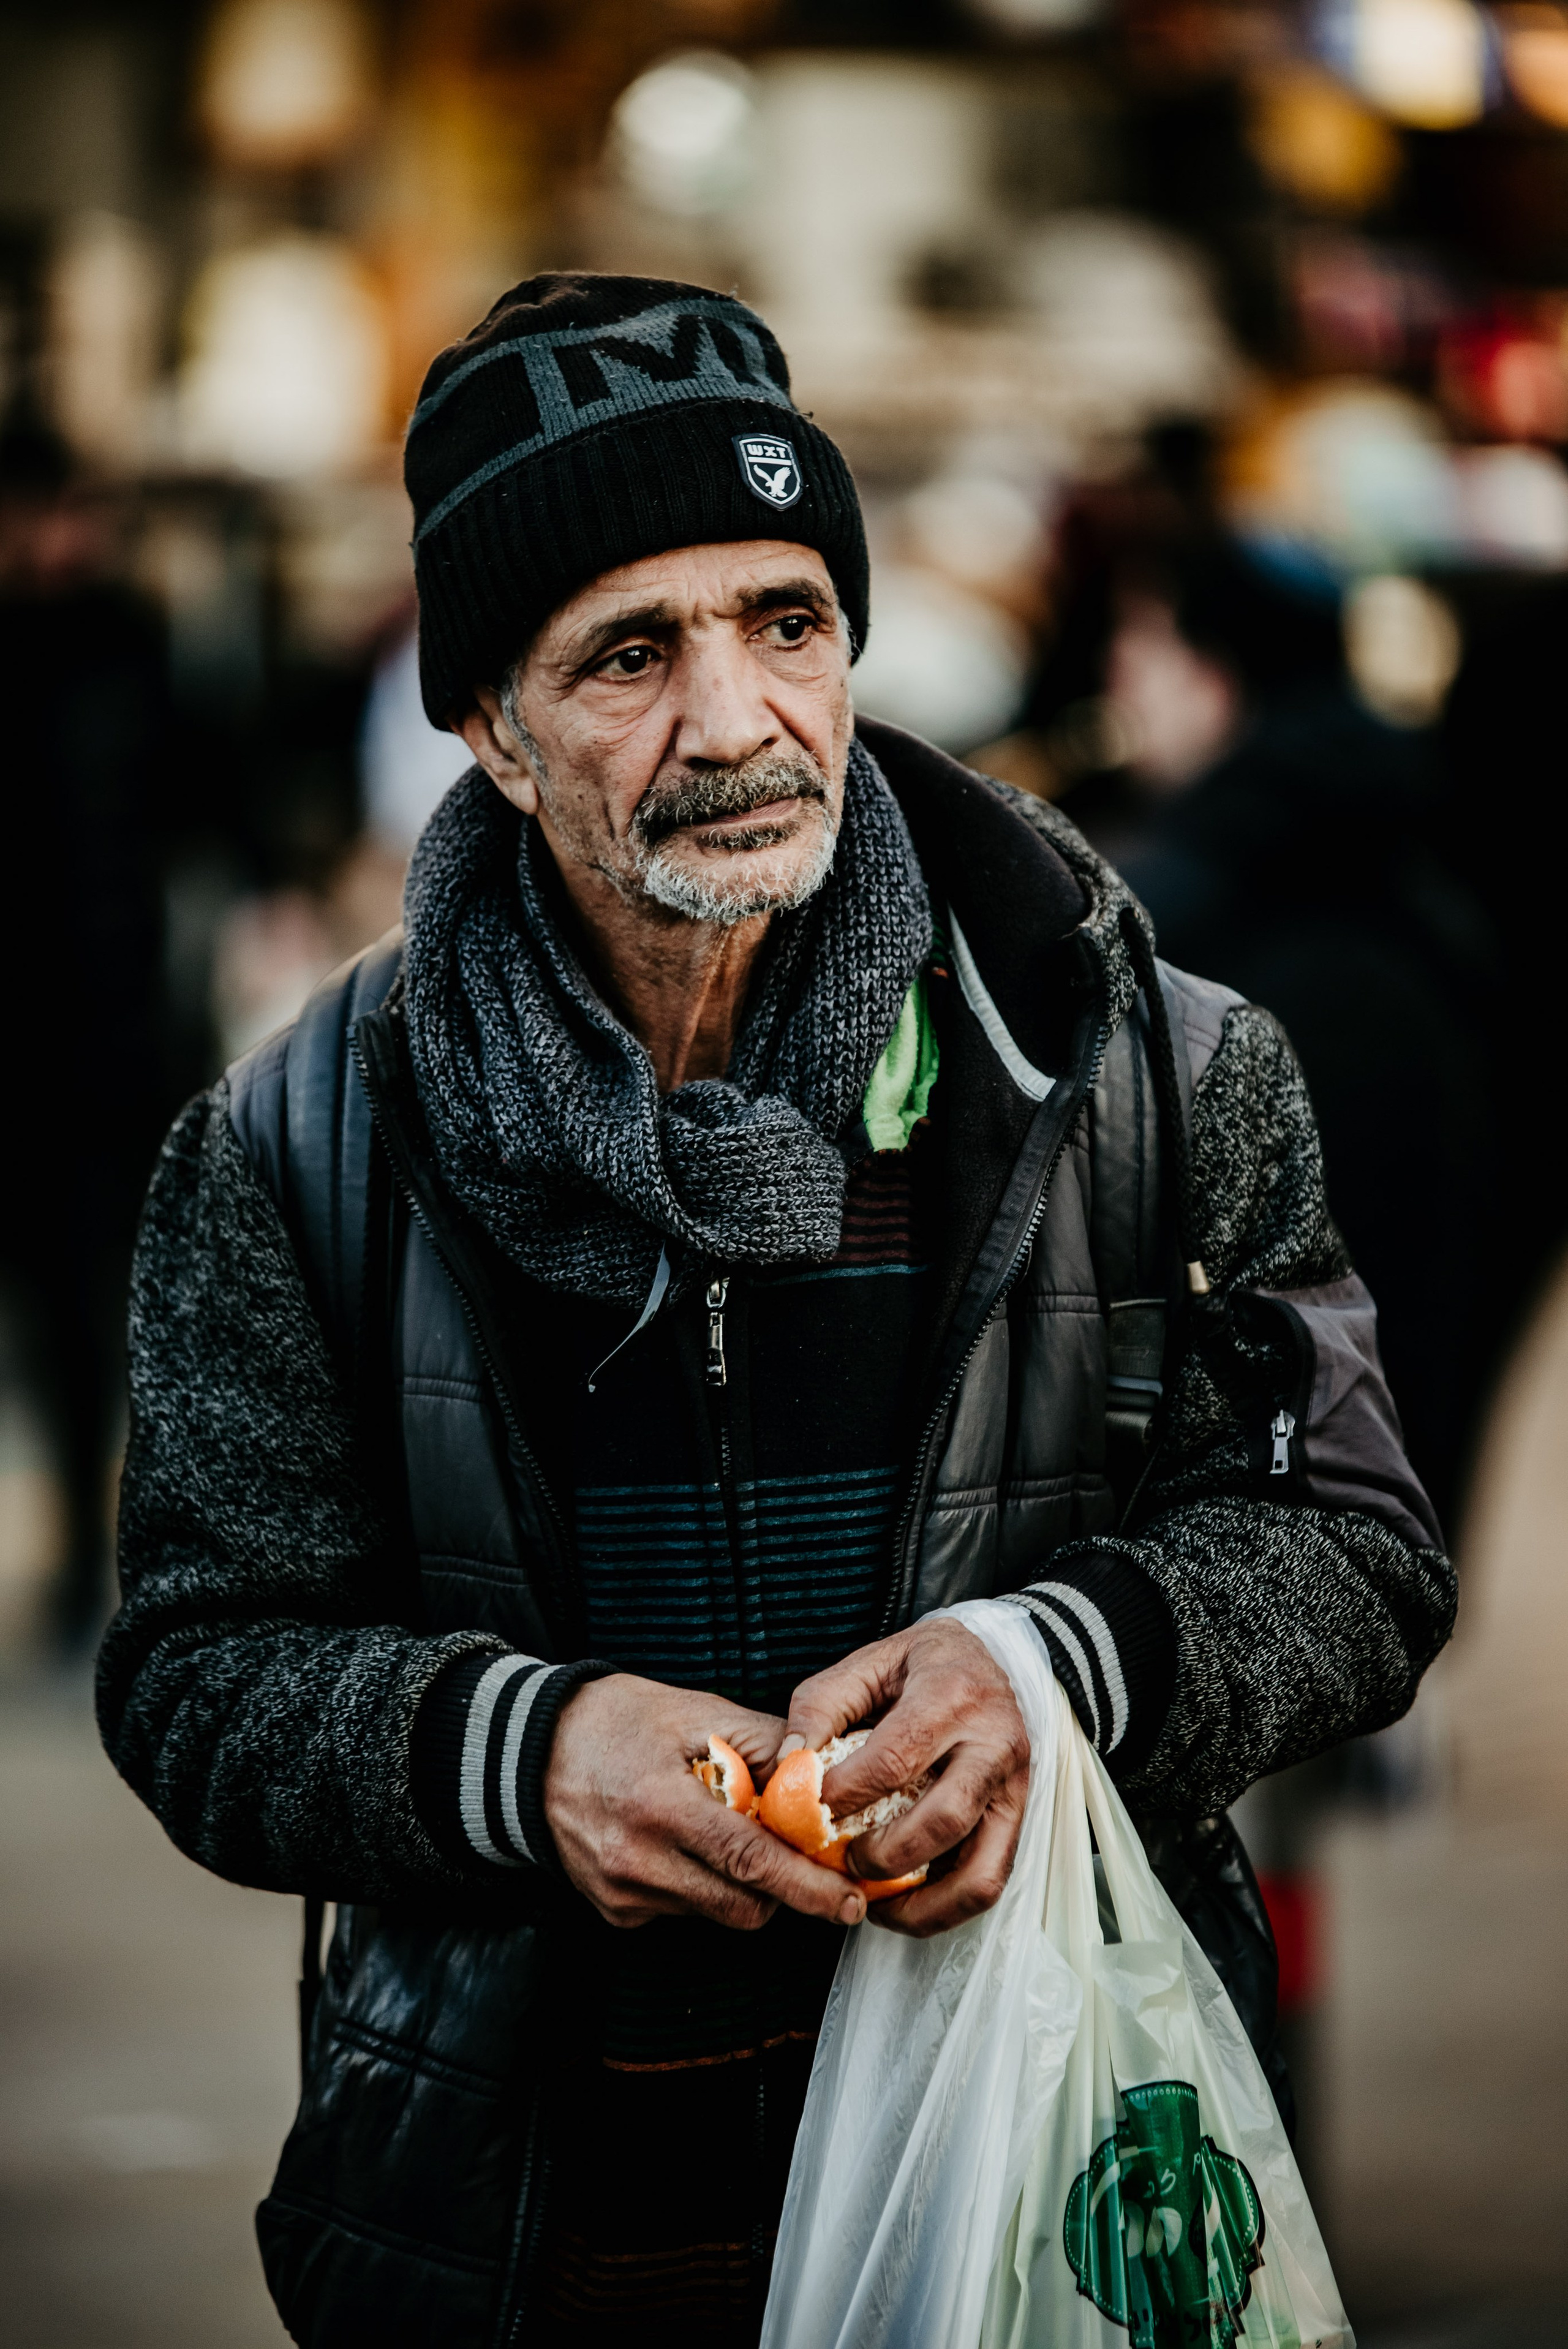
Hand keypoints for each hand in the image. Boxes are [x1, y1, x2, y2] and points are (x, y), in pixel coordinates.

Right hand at [544, 1673, 868, 1932]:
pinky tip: (681, 1844)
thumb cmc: (614, 1721)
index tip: (847, 1899)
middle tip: (795, 1854)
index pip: (751, 1862)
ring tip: (722, 1831)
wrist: (529, 1750)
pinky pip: (681, 1912)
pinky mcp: (614, 1910)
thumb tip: (822, 1778)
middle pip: (742, 1906)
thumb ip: (764, 1745)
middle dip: (782, 1889)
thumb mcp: (694, 1712)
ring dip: (738, 1884)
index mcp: (661, 1806)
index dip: (807, 1886)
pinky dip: (698, 1886)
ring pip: (716, 1913)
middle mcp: (638, 1860)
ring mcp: (622, 1893)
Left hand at [781, 1619, 1029, 1939]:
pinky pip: (989, 1881)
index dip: (847, 1794)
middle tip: (842, 1859)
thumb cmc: (918, 1666)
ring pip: (979, 1872)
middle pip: (944, 1820)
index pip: (895, 1758)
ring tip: (871, 1901)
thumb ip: (821, 1706)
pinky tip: (900, 1904)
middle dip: (884, 1856)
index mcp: (951, 1695)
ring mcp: (1014, 1787)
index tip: (810, 1810)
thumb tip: (789, 1764)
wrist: (986, 1658)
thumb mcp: (866, 1662)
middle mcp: (994, 1743)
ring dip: (920, 1905)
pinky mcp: (1018, 1818)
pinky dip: (943, 1908)